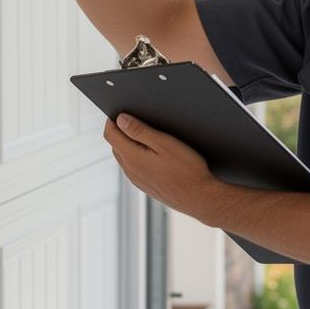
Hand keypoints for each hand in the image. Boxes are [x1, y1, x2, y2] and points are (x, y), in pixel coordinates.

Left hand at [103, 113, 225, 222]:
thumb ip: (140, 130)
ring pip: (124, 156)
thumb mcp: (164, 143)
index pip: (110, 134)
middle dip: (121, 131)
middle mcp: (130, 171)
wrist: (199, 198)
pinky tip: (154, 153)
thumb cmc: (187, 169)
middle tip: (138, 119)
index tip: (121, 110)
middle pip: (115, 145)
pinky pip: (133, 167)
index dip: (112, 120)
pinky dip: (137, 156)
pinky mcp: (145, 186)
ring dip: (129, 144)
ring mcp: (137, 180)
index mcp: (132, 158)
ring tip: (148, 134)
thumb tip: (120, 119)